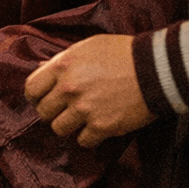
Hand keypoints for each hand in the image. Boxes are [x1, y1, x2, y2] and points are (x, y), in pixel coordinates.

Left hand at [24, 34, 153, 146]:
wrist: (156, 69)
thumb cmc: (123, 53)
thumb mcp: (88, 47)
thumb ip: (63, 61)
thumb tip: (43, 70)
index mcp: (63, 66)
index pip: (31, 89)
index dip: (36, 96)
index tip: (43, 99)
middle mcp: (69, 89)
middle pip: (44, 112)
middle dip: (54, 111)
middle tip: (67, 109)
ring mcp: (85, 109)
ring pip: (59, 129)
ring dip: (70, 125)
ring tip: (83, 118)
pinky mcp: (102, 126)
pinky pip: (83, 140)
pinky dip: (90, 136)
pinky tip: (99, 125)